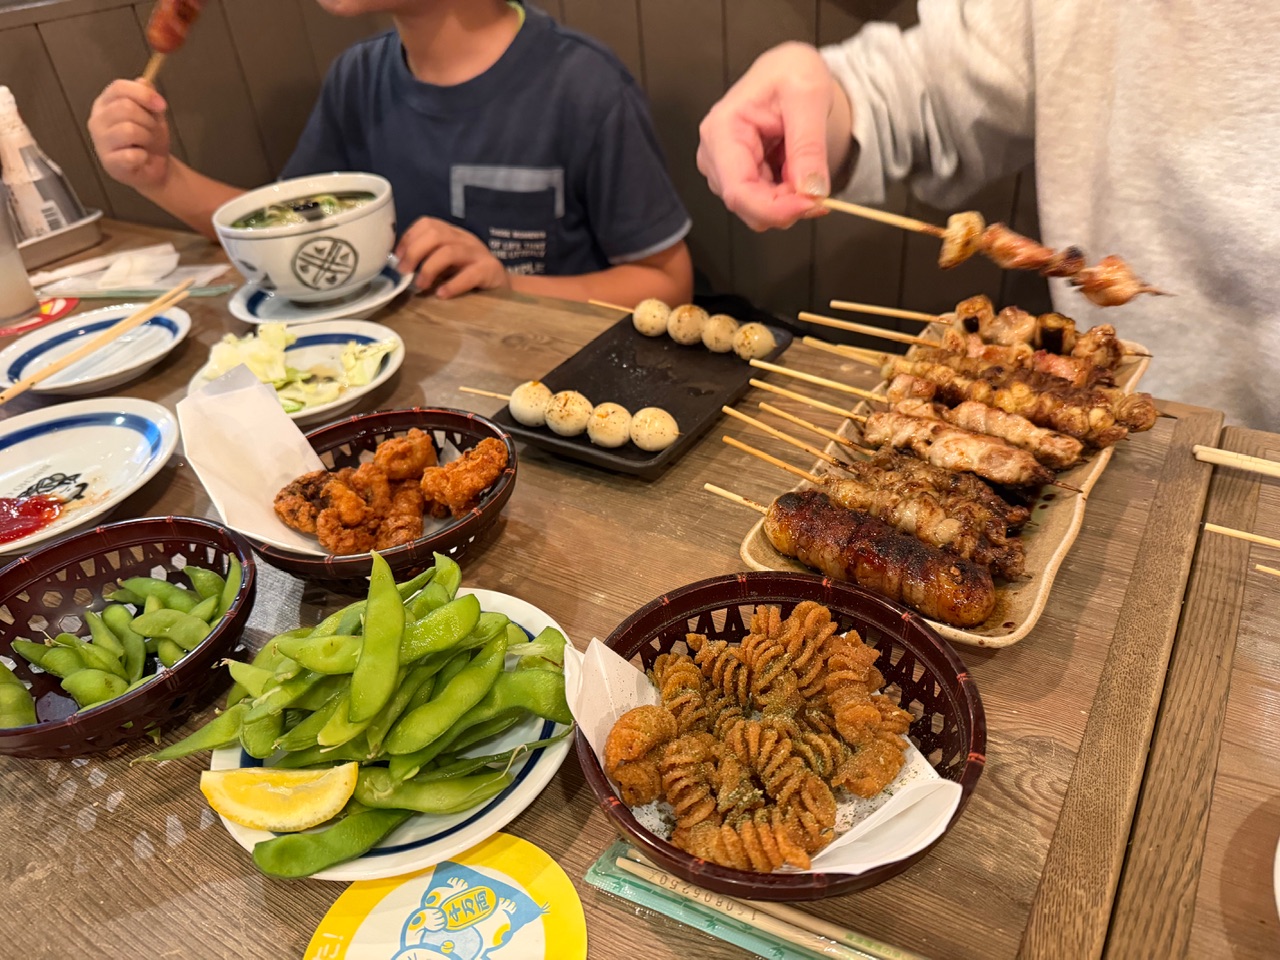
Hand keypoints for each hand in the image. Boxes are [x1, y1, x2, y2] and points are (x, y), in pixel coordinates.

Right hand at [87, 79, 172, 191]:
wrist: (154, 168)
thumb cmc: (149, 139)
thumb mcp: (152, 113)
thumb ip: (147, 96)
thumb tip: (144, 81)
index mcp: (105, 103)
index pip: (119, 88)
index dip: (143, 94)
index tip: (162, 105)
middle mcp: (98, 120)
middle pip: (125, 107)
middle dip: (148, 120)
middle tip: (152, 131)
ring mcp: (100, 142)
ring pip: (129, 129)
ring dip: (147, 137)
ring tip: (146, 144)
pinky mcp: (108, 163)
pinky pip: (132, 154)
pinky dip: (144, 156)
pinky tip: (141, 158)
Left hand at [394, 218, 510, 298]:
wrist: (503, 286)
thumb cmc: (470, 276)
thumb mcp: (447, 264)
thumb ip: (427, 261)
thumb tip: (400, 267)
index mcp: (452, 234)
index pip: (428, 223)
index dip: (409, 238)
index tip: (397, 257)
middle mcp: (464, 239)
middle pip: (436, 234)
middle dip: (415, 252)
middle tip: (405, 273)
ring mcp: (478, 253)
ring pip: (450, 251)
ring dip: (429, 268)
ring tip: (421, 286)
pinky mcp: (490, 271)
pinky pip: (470, 274)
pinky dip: (453, 285)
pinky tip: (442, 294)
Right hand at [697, 42, 845, 230]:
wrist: (788, 73)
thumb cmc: (790, 73)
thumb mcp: (808, 96)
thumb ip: (808, 146)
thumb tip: (811, 190)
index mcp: (721, 130)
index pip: (739, 191)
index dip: (776, 208)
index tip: (814, 203)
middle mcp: (714, 156)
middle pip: (749, 207)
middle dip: (789, 204)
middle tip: (819, 182)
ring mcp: (723, 171)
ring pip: (759, 211)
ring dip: (789, 199)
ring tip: (803, 162)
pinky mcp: (737, 179)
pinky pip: (766, 205)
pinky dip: (788, 196)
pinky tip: (795, 169)